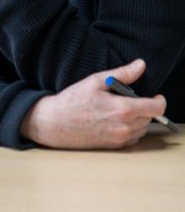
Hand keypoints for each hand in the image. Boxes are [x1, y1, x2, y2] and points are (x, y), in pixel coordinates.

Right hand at [20, 59, 165, 148]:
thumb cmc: (72, 101)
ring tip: (119, 110)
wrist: (54, 124)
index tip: (155, 96)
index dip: (159, 100)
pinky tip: (115, 120)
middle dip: (144, 107)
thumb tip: (140, 65)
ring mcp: (120, 138)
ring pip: (143, 128)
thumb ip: (122, 74)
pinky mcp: (115, 146)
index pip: (156, 108)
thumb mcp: (95, 81)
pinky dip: (131, 128)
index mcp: (123, 109)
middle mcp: (125, 126)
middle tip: (126, 99)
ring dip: (138, 118)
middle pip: (150, 117)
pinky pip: (134, 137)